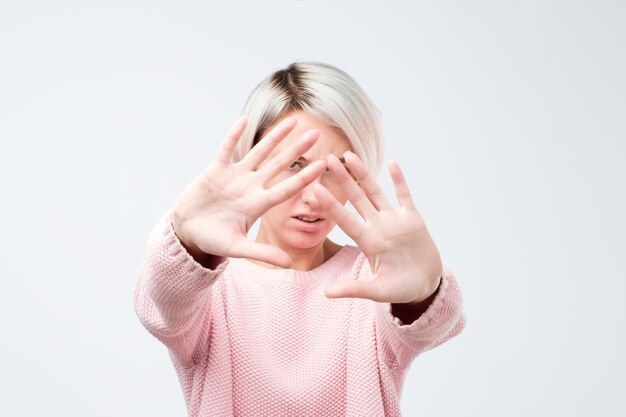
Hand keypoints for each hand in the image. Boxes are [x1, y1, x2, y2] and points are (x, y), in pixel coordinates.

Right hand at [172, 116, 325, 267]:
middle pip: (279, 164)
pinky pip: (226, 148)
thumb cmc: (213, 241)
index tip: (323, 165)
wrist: (187, 232)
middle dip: (297, 149)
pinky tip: (245, 119)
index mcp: (258, 204)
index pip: (287, 188)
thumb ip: (262, 253)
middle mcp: (250, 187)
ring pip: (259, 152)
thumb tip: (288, 264)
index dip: (304, 177)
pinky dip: (234, 135)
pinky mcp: (215, 170)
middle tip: (316, 134)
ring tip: (292, 121)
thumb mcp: (237, 248)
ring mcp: (234, 177)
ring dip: (274, 137)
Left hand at [313, 152, 442, 303]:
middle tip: (327, 160)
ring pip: (376, 192)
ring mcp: (394, 220)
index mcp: (367, 242)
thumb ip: (354, 289)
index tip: (315, 190)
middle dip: (342, 180)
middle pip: (356, 199)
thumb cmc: (399, 289)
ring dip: (364, 174)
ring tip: (350, 155)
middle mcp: (377, 227)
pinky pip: (404, 195)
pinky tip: (393, 162)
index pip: (345, 220)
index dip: (331, 205)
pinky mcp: (413, 218)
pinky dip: (399, 180)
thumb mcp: (377, 291)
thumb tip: (326, 294)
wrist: (425, 285)